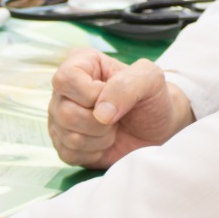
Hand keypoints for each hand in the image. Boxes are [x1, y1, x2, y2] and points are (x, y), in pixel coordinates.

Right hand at [47, 49, 193, 168]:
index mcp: (79, 63)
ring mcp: (59, 118)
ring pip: (68, 136)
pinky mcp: (63, 143)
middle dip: (99, 122)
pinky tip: (105, 142)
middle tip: (117, 117)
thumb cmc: (152, 98)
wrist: (158, 128)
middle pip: (65, 112)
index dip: (90, 94)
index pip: (65, 79)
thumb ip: (127, 85)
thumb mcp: (150, 79)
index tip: (114, 97)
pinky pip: (69, 154)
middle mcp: (63, 90)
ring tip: (113, 128)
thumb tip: (101, 113)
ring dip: (100, 138)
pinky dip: (94, 153)